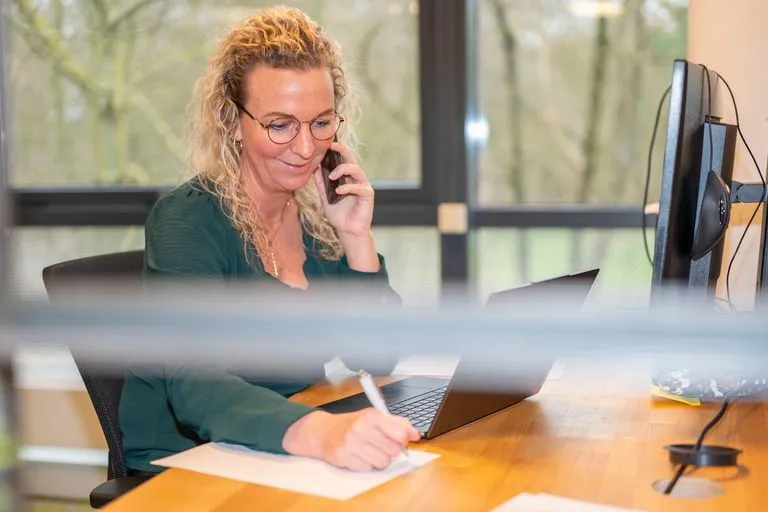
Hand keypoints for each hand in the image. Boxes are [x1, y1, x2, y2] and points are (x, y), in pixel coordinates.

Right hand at [282, 409, 420, 470]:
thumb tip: (416, 434)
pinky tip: (360, 455)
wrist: (324, 432)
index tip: (399, 438)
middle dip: (390, 450)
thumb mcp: (374, 417)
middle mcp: (360, 429)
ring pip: (382, 462)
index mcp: (371, 416)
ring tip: (370, 450)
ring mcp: (351, 444)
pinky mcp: (344, 458)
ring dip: (379, 459)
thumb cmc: (353, 424)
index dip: (403, 439)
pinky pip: (368, 469)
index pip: (400, 434)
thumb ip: (398, 424)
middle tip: (380, 444)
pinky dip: (367, 464)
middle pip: (393, 451)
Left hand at [312, 142, 373, 238]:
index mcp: (348, 178)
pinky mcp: (368, 196)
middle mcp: (357, 180)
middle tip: (332, 147)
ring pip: (357, 171)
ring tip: (332, 176)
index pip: (345, 160)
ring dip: (343, 170)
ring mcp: (364, 187)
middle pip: (352, 160)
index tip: (328, 144)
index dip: (338, 150)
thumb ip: (321, 184)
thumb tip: (314, 168)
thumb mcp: (326, 197)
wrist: (348, 231)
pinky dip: (348, 187)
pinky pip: (359, 188)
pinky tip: (339, 191)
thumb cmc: (339, 215)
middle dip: (343, 152)